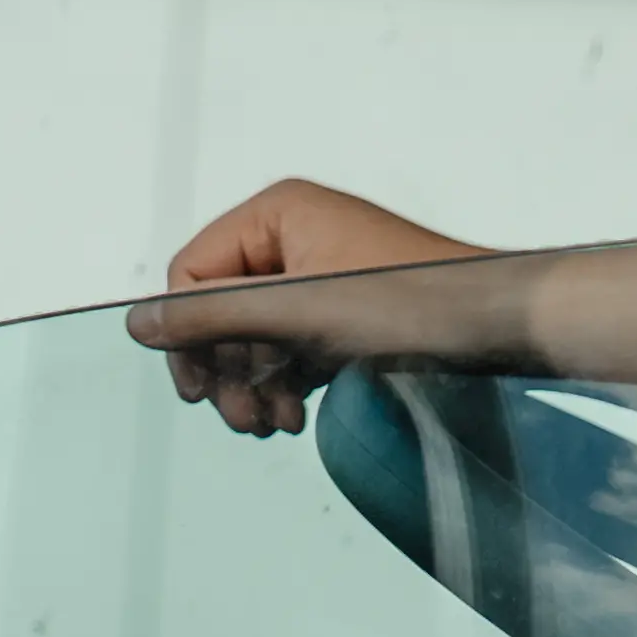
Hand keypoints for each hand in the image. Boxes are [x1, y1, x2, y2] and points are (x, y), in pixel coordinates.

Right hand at [122, 178, 496, 435]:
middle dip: (225, 368)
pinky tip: (295, 415)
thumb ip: (214, 317)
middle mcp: (294, 235)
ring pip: (254, 333)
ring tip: (273, 423)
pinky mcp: (342, 309)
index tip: (201, 393)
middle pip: (221, 307)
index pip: (192, 275)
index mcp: (277, 214)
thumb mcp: (298, 313)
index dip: (191, 336)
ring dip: (254, 383)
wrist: (499, 325)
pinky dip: (284, 380)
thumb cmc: (410, 305)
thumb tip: (137, 323)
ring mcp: (319, 272)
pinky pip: (288, 344)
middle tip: (242, 420)